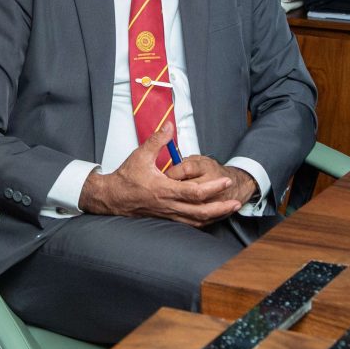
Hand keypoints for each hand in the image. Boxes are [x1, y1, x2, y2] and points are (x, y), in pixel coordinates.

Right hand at [79, 122, 243, 226]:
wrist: (113, 197)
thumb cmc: (126, 178)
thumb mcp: (140, 155)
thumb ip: (157, 140)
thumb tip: (169, 126)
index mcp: (164, 190)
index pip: (195, 192)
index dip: (213, 188)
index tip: (226, 181)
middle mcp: (169, 205)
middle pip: (201, 211)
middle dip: (221, 208)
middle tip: (236, 202)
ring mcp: (168, 213)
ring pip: (196, 221)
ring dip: (215, 216)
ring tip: (229, 210)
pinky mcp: (167, 217)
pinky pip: (188, 223)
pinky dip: (203, 221)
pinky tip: (212, 216)